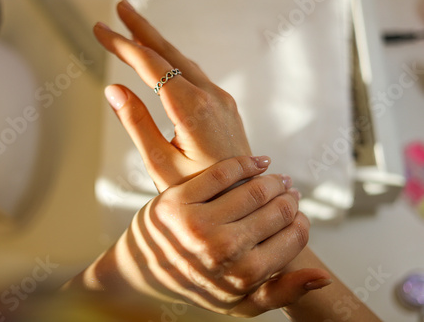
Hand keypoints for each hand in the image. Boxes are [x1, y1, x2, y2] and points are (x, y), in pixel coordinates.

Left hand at [78, 157, 329, 316]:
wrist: (143, 272)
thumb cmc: (195, 287)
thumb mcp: (238, 304)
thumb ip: (281, 293)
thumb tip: (323, 277)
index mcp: (240, 277)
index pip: (290, 240)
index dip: (301, 224)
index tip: (300, 215)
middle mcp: (220, 249)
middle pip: (275, 211)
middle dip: (289, 199)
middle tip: (291, 192)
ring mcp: (197, 222)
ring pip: (253, 190)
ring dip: (273, 180)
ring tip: (277, 179)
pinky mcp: (177, 198)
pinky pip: (223, 172)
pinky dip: (246, 163)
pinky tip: (258, 162)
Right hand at [94, 0, 251, 191]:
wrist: (244, 201)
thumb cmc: (201, 192)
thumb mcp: (160, 164)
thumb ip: (137, 124)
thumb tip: (113, 90)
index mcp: (193, 109)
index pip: (151, 65)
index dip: (123, 46)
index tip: (101, 30)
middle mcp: (211, 97)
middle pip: (171, 53)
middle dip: (142, 30)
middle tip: (120, 8)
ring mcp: (222, 100)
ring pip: (184, 62)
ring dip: (158, 44)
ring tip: (136, 29)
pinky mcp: (225, 107)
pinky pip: (195, 75)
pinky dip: (174, 62)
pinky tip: (163, 61)